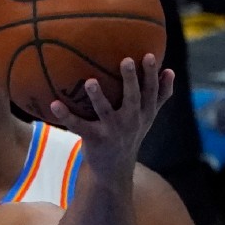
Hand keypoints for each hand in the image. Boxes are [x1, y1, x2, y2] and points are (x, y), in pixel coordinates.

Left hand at [49, 54, 173, 179]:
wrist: (115, 169)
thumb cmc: (131, 134)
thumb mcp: (148, 117)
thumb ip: (159, 95)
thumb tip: (170, 70)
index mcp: (145, 113)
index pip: (152, 91)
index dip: (151, 74)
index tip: (149, 55)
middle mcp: (131, 121)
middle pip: (133, 97)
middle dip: (131, 79)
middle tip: (126, 60)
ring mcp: (112, 131)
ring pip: (105, 111)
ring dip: (98, 96)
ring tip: (90, 81)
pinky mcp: (94, 139)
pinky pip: (78, 125)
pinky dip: (65, 115)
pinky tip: (54, 104)